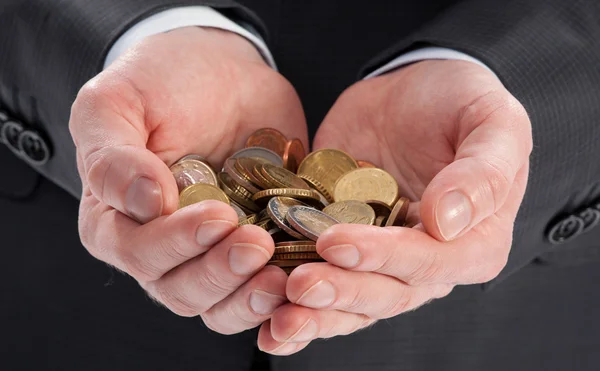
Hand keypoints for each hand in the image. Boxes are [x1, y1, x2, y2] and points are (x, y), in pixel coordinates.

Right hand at [70, 27, 307, 332]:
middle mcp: (163, 250)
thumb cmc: (160, 82)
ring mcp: (211, 254)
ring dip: (252, 297)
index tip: (217, 215)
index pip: (139, 253)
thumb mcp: (118, 104)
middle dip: (221, 273)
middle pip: (183, 289)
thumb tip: (143, 206)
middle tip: (258, 243)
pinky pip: (266, 288)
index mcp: (117, 222)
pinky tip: (307, 277)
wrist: (222, 72)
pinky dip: (285, 293)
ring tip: (284, 274)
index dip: (176, 243)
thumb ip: (112, 156)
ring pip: (224, 303)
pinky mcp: (256, 248)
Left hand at [257, 60, 531, 354]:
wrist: (411, 92)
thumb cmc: (461, 102)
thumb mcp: (491, 120)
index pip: (433, 264)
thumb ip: (482, 171)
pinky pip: (325, 280)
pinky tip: (266, 317)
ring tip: (275, 311)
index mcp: (475, 241)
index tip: (337, 242)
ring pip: (352, 301)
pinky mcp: (344, 246)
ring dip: (315, 312)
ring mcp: (383, 260)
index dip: (386, 259)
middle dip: (341, 292)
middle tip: (298, 284)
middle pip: (387, 293)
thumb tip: (447, 223)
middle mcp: (429, 262)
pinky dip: (296, 304)